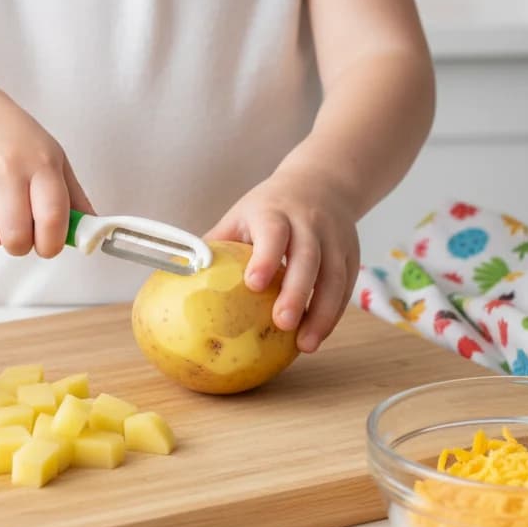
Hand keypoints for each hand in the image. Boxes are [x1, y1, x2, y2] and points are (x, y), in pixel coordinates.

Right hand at [0, 86, 93, 257]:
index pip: (52, 218)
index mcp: (41, 162)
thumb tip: (92, 234)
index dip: (52, 243)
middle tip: (21, 232)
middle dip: (21, 245)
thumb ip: (74, 197)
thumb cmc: (16, 139)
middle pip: (16, 237)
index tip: (49, 246)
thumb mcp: (53, 157)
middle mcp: (6, 168)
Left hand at [203, 165, 359, 352]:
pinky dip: (334, 313)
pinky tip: (318, 335)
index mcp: (275, 212)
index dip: (266, 257)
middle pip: (308, 258)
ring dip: (322, 313)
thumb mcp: (240, 215)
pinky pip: (345, 286)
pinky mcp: (351, 254)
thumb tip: (176, 275)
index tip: (253, 284)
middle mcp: (309, 223)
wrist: (322, 183)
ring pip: (334, 277)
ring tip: (305, 344)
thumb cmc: (269, 207)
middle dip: (297, 292)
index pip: (273, 232)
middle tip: (282, 323)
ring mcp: (334, 238)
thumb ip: (216, 244)